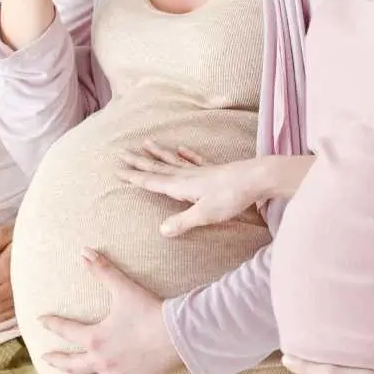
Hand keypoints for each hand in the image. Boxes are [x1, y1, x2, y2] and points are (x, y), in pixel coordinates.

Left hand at [40, 249, 180, 373]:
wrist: (176, 333)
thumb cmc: (148, 309)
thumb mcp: (123, 288)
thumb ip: (102, 270)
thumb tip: (84, 251)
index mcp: (95, 338)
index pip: (67, 330)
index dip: (53, 324)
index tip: (41, 320)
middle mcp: (101, 361)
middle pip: (73, 363)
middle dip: (58, 360)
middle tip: (47, 358)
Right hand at [116, 140, 263, 236]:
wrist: (256, 178)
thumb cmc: (230, 198)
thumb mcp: (205, 215)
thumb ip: (182, 222)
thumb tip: (161, 230)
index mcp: (181, 186)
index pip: (152, 181)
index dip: (134, 176)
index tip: (117, 169)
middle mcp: (187, 175)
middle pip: (158, 167)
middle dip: (139, 161)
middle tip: (122, 152)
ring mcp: (200, 170)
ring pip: (173, 160)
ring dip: (158, 153)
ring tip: (146, 143)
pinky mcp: (213, 169)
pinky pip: (195, 159)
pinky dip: (186, 154)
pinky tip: (180, 147)